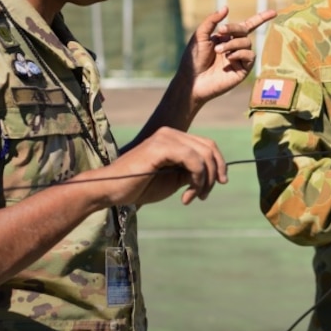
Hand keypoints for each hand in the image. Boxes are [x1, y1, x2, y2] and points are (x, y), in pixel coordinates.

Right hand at [104, 127, 228, 206]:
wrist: (111, 190)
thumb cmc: (139, 186)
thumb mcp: (173, 180)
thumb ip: (191, 173)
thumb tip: (213, 174)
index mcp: (174, 138)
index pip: (207, 145)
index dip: (219, 164)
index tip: (219, 184)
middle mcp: (171, 133)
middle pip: (209, 148)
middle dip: (214, 174)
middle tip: (203, 196)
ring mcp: (165, 137)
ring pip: (204, 154)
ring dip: (205, 180)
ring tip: (193, 197)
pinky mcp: (161, 146)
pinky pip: (193, 159)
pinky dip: (197, 178)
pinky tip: (186, 195)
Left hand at [181, 6, 276, 104]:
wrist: (192, 80)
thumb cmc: (193, 59)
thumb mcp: (200, 36)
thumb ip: (212, 21)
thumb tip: (226, 7)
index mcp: (226, 37)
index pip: (246, 26)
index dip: (261, 18)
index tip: (274, 12)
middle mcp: (235, 47)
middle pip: (245, 31)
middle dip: (233, 28)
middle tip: (220, 31)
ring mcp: (240, 59)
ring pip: (247, 42)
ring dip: (232, 43)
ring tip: (218, 50)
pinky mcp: (243, 70)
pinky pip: (250, 56)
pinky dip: (240, 53)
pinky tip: (229, 57)